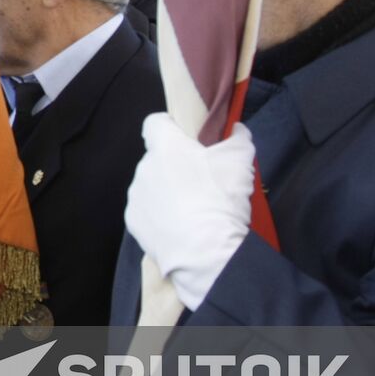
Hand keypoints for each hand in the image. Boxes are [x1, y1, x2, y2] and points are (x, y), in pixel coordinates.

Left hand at [124, 113, 255, 311]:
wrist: (206, 252)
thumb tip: (237, 129)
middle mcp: (144, 167)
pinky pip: (146, 211)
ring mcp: (136, 196)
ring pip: (150, 185)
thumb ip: (239, 138)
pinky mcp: (133, 222)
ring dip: (165, 191)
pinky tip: (178, 226)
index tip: (184, 138)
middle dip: (174, 165)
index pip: (154, 123)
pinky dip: (158, 215)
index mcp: (165, 147)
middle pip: (156, 158)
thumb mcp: (241, 161)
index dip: (169, 127)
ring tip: (190, 209)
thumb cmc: (221, 198)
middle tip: (199, 180)